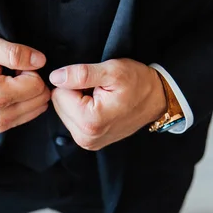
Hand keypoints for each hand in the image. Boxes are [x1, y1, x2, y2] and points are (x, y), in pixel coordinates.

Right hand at [0, 31, 49, 132]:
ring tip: (8, 81)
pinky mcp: (1, 127)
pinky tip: (8, 91)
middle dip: (31, 81)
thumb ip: (15, 53)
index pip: (37, 85)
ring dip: (28, 92)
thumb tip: (40, 61)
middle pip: (40, 99)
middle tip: (11, 73)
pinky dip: (24, 101)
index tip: (12, 65)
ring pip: (38, 107)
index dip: (29, 69)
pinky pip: (30, 114)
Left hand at [50, 58, 166, 150]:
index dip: (75, 82)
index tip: (95, 82)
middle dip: (74, 93)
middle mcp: (85, 137)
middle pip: (58, 104)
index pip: (58, 93)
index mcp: (90, 121)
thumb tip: (55, 77)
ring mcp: (87, 142)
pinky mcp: (89, 142)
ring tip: (100, 97)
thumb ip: (81, 74)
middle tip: (98, 90)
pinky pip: (72, 120)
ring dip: (77, 101)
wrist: (157, 99)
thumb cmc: (138, 83)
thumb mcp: (112, 71)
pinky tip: (99, 106)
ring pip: (63, 111)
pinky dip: (81, 110)